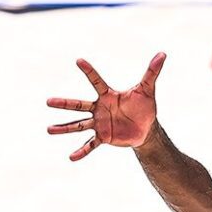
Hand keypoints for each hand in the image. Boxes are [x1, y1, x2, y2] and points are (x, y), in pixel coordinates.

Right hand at [46, 53, 165, 160]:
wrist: (146, 129)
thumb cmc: (144, 106)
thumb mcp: (148, 90)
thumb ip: (152, 72)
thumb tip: (163, 54)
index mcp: (108, 95)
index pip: (97, 81)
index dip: (89, 71)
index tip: (79, 60)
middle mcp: (99, 109)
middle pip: (79, 105)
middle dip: (64, 104)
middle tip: (48, 102)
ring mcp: (99, 124)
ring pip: (79, 125)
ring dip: (65, 128)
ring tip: (49, 130)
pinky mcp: (103, 137)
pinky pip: (91, 145)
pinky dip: (82, 151)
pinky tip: (71, 157)